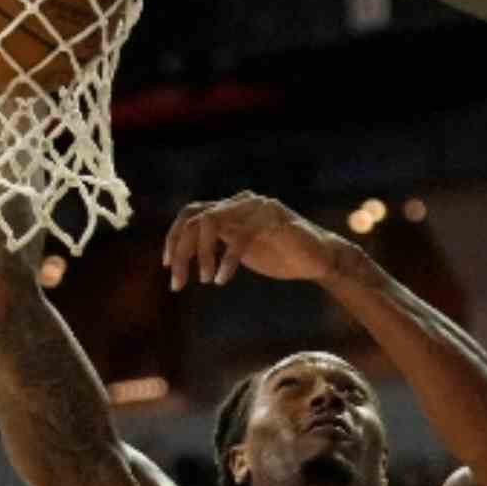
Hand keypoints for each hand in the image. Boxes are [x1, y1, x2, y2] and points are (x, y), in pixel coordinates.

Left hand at [162, 191, 347, 290]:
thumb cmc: (278, 256)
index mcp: (229, 208)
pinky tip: (222, 280)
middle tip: (177, 282)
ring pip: (211, 221)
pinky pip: (240, 236)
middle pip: (195, 218)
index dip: (174, 237)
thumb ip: (215, 245)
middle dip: (181, 251)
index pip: (190, 213)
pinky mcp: (272, 218)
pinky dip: (227, 260)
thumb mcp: (238, 250)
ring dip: (202, 254)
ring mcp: (256, 207)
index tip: (168, 265)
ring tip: (204, 280)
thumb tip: (183, 255)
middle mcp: (239, 202)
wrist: (318, 260)